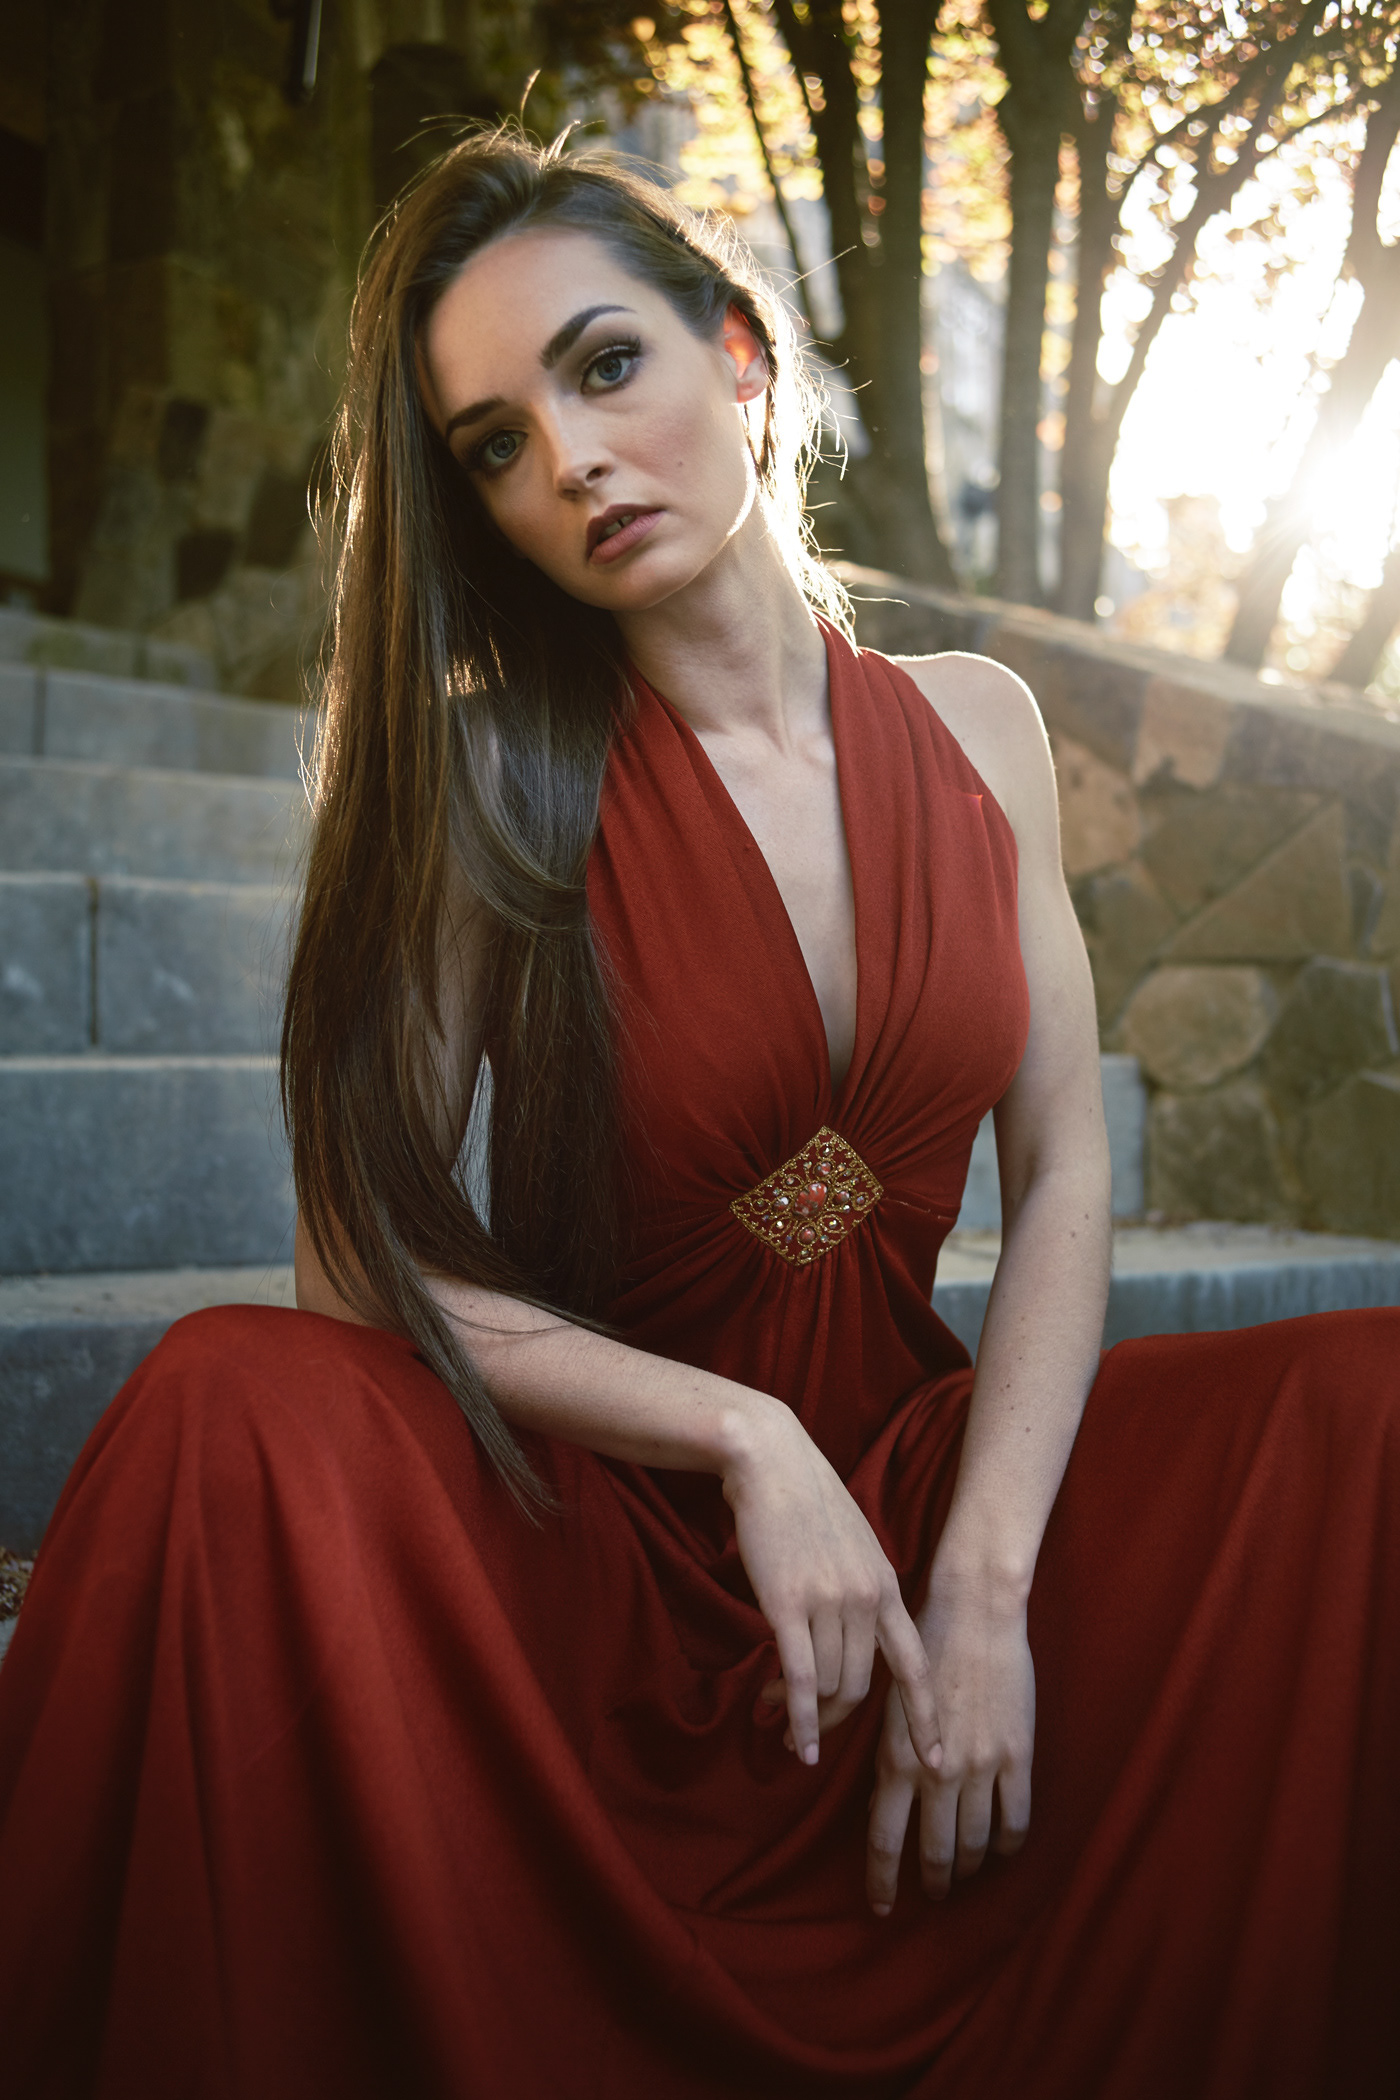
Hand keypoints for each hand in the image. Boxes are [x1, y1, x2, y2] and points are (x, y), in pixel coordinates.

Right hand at [722, 1404, 941, 1771]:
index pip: (916, 1666)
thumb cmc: (807, 1501)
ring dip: (804, 1714)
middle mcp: (866, 1599)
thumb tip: (857, 1638)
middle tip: (805, 1732)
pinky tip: (791, 1739)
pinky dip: (798, 1716)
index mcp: (887, 1587)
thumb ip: (863, 1592)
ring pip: (829, 1685)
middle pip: (861, 1687)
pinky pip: (800, 1676)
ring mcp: (829, 1601)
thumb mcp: (854, 1546)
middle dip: (834, 1720)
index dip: (926, 1718)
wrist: (771, 1461)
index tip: (937, 1762)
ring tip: (774, 1713)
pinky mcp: (787, 1603)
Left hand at [865, 1585, 1033, 1913]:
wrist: (973, 1613)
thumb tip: (833, 1769)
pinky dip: (1007, 1846)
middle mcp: (938, 1772)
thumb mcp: (884, 1700)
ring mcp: (981, 1767)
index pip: (884, 1839)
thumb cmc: (920, 1646)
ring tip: (961, 1875)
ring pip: (973, 1842)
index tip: (879, 1907)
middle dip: (930, 1881)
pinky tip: (1000, 1851)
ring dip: (966, 1867)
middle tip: (929, 1896)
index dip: (882, 1880)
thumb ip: (874, 1747)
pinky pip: (1015, 1820)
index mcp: (896, 1758)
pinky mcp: (1017, 1756)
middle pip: (933, 1851)